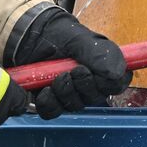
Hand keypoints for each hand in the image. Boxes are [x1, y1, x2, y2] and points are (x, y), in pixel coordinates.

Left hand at [11, 9, 130, 117]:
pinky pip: (53, 112)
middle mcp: (89, 83)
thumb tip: (118, 73)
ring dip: (65, 92)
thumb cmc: (57, 34)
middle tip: (73, 70)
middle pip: (96, 98)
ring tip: (57, 76)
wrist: (28, 35)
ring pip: (75, 105)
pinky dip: (49, 102)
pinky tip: (45, 88)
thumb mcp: (80, 39)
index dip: (108, 84)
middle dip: (83, 85)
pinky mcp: (51, 100)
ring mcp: (70, 93)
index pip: (117, 84)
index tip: (94, 73)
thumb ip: (101, 55)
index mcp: (103, 66)